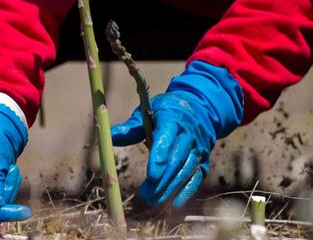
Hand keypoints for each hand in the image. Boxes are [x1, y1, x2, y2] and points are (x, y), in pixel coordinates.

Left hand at [111, 60, 243, 207]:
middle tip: (145, 195)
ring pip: (185, 170)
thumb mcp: (147, 112)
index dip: (159, 158)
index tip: (150, 176)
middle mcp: (187, 134)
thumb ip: (130, 128)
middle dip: (161, 179)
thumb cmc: (165, 111)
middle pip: (176, 159)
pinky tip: (175, 203)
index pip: (166, 139)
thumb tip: (110, 136)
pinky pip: (196, 177)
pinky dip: (187, 191)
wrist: (199, 108)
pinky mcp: (203, 159)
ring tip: (153, 200)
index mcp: (172, 119)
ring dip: (170, 188)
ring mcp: (197, 148)